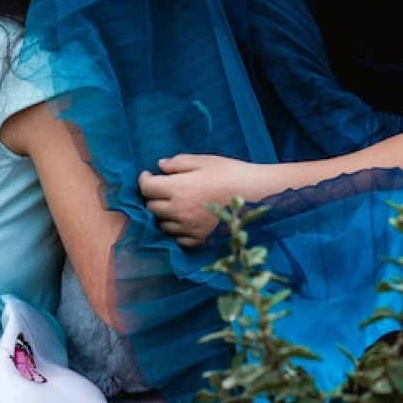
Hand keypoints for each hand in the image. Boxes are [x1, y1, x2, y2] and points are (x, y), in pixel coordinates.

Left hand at [137, 154, 268, 246]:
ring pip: (162, 225)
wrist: (259, 196)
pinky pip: (178, 238)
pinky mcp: (199, 240)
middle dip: (153, 196)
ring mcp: (189, 228)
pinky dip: (176, 229)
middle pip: (151, 207)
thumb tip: (160, 166)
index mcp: (179, 188)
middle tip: (162, 188)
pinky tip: (185, 219)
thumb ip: (180, 163)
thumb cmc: (232, 173)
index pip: (147, 188)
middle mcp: (179, 211)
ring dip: (163, 214)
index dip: (143, 180)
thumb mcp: (205, 161)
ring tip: (174, 204)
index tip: (148, 175)